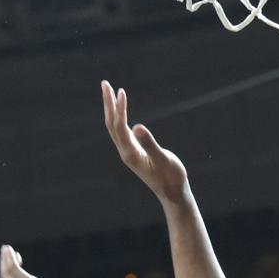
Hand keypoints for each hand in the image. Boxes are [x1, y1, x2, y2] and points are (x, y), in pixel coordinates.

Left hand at [101, 81, 188, 199]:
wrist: (173, 194)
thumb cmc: (171, 177)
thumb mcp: (163, 159)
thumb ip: (150, 144)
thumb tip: (137, 127)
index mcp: (130, 154)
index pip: (120, 126)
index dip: (119, 108)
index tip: (121, 91)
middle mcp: (125, 152)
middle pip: (111, 125)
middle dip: (108, 104)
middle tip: (104, 83)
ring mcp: (128, 153)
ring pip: (115, 128)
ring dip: (112, 109)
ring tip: (111, 91)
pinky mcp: (134, 153)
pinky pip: (122, 132)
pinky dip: (120, 118)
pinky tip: (121, 111)